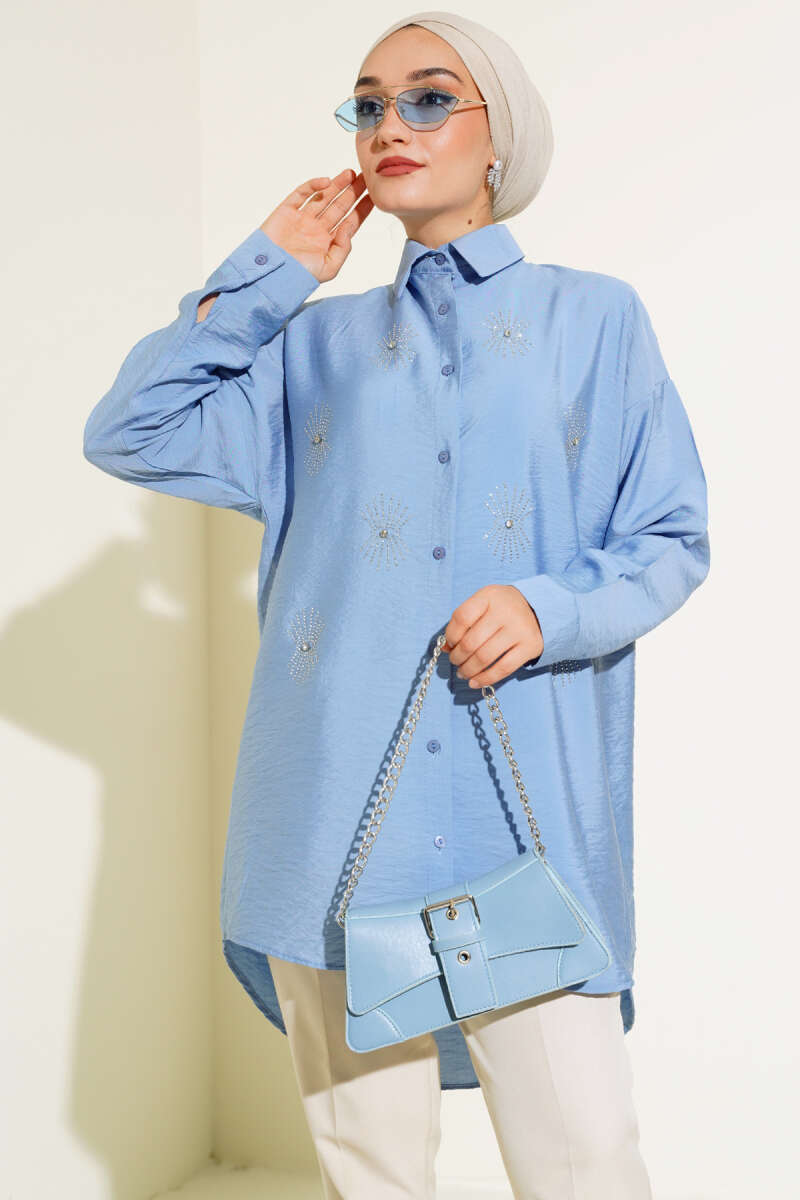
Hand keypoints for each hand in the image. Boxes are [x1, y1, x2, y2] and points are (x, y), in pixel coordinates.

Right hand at [260, 168, 373, 283]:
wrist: (271, 273)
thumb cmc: (298, 275)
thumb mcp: (329, 268)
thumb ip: (343, 248)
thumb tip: (348, 227)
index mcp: (328, 242)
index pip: (349, 222)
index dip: (361, 209)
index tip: (374, 197)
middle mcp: (317, 229)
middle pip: (339, 206)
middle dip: (352, 192)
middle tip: (366, 178)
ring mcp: (302, 218)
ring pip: (323, 197)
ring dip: (337, 185)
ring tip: (351, 173)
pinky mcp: (287, 211)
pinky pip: (301, 194)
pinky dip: (313, 186)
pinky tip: (326, 181)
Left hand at [442, 585, 543, 688]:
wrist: (536, 609)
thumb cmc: (500, 610)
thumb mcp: (481, 607)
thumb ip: (462, 624)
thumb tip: (445, 648)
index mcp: (489, 596)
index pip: (462, 618)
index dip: (451, 635)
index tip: (450, 644)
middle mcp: (505, 611)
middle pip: (471, 641)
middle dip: (458, 657)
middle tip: (455, 662)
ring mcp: (519, 629)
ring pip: (485, 657)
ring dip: (468, 670)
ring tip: (463, 673)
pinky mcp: (530, 646)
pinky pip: (503, 668)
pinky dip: (485, 679)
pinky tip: (474, 682)